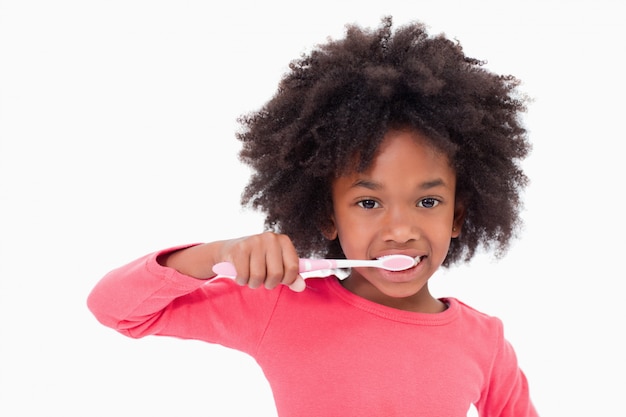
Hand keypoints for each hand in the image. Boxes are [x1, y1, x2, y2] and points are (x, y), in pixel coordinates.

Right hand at [163, 232, 305, 291]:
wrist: (229, 250)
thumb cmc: (259, 261)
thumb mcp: (277, 266)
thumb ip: (291, 277)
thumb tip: (301, 287)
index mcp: (284, 241)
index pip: (293, 268)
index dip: (287, 280)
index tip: (280, 280)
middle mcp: (270, 238)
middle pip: (276, 274)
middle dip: (269, 284)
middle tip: (263, 280)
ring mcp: (254, 242)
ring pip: (258, 277)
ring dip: (254, 283)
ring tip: (251, 276)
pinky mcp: (239, 249)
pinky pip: (244, 276)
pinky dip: (241, 281)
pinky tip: (240, 273)